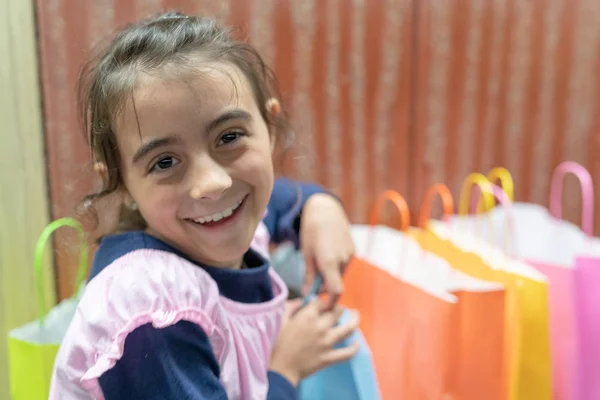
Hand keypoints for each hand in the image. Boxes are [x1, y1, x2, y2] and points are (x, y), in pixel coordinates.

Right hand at [270, 299, 359, 384]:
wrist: (280, 369)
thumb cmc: (277, 344)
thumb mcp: (280, 320)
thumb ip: (291, 307)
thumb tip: (301, 300)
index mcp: (308, 316)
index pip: (322, 302)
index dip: (323, 301)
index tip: (323, 304)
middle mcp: (320, 327)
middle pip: (337, 312)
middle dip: (339, 308)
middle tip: (339, 309)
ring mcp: (327, 343)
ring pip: (348, 328)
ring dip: (354, 320)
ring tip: (356, 316)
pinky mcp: (329, 357)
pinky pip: (347, 353)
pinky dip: (354, 348)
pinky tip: (357, 343)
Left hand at [300, 193, 353, 309]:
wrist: (325, 209)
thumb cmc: (311, 231)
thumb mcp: (306, 254)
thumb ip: (308, 276)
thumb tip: (307, 294)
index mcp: (329, 262)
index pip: (335, 291)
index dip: (330, 303)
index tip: (322, 307)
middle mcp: (343, 260)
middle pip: (336, 283)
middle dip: (325, 286)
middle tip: (313, 280)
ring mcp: (350, 254)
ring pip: (340, 274)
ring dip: (331, 275)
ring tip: (319, 261)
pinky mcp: (353, 250)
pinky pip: (344, 264)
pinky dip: (336, 266)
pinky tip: (328, 253)